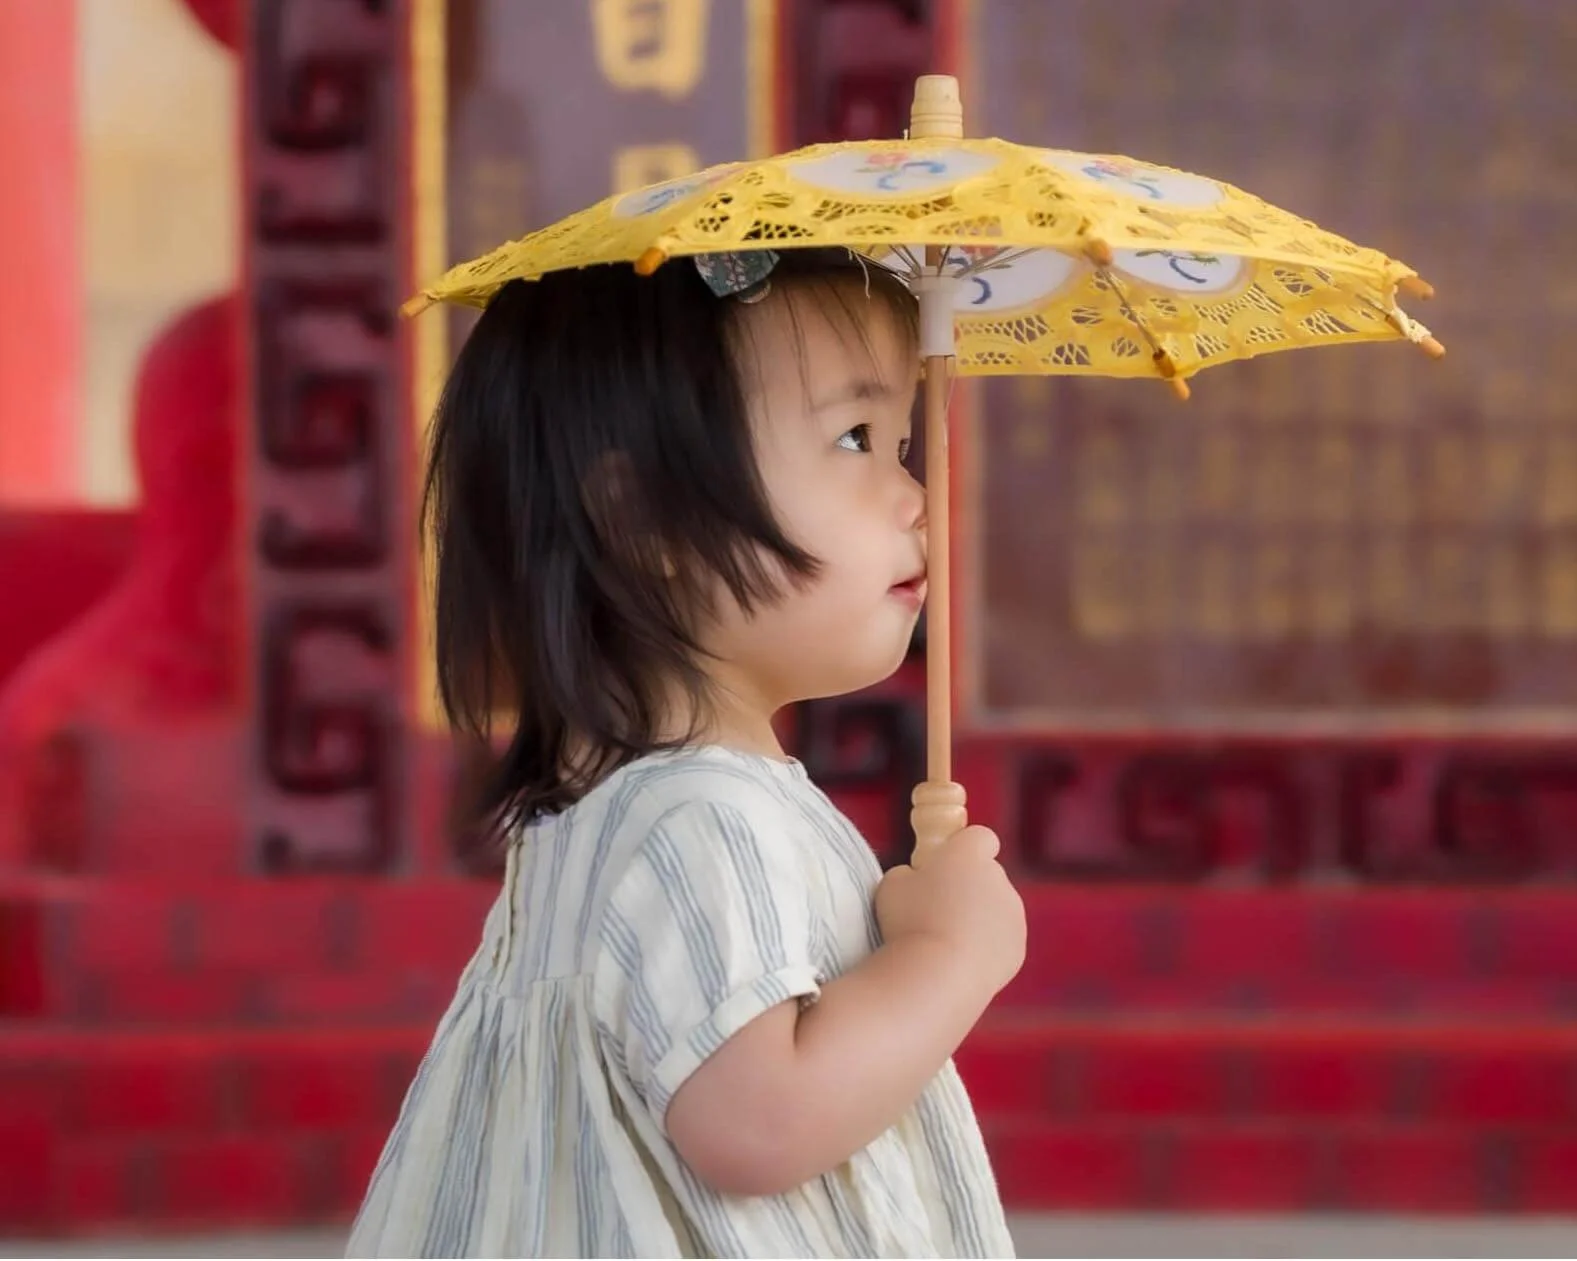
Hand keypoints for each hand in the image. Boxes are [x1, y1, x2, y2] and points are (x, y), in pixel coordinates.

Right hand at [875, 825, 1025, 991]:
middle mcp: (1000, 878)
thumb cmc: (908, 921)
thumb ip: (910, 873)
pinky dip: (985, 947)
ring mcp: (1013, 914)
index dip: (962, 849)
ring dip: (977, 918)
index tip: (943, 866)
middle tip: (936, 909)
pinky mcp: (1018, 948)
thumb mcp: (892, 883)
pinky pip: (1000, 940)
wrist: (937, 976)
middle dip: (968, 886)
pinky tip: (959, 962)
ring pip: (996, 909)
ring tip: (944, 942)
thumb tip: (917, 881)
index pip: (979, 837)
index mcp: (971, 853)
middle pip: (987, 874)